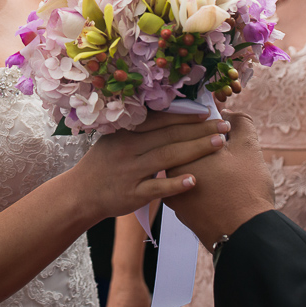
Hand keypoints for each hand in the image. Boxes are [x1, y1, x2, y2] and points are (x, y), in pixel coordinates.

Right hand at [73, 112, 229, 220]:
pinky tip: (194, 180)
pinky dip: (176, 184)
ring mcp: (131, 171)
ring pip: (168, 157)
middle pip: (170, 136)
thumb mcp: (115, 138)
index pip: (161, 120)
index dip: (186, 116)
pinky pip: (158, 187)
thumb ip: (140, 129)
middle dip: (199, 130)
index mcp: (127, 132)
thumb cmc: (104, 163)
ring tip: (219, 145)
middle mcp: (129, 149)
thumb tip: (171, 114)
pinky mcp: (133, 194)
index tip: (208, 112)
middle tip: (224, 126)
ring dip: (195, 149)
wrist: (81, 193)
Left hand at [164, 112, 274, 249]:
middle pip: (186, 152)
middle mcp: (169, 176)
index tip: (224, 124)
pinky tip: (219, 185)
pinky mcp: (184, 215)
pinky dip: (203, 185)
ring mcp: (174, 198)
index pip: (189, 130)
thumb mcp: (248, 147)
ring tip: (225, 166)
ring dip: (203, 166)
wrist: (245, 235)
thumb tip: (229, 114)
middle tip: (227, 144)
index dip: (210, 123)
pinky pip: (190, 192)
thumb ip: (240, 123)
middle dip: (205, 145)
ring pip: (188, 173)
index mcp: (179, 155)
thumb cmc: (245, 189)